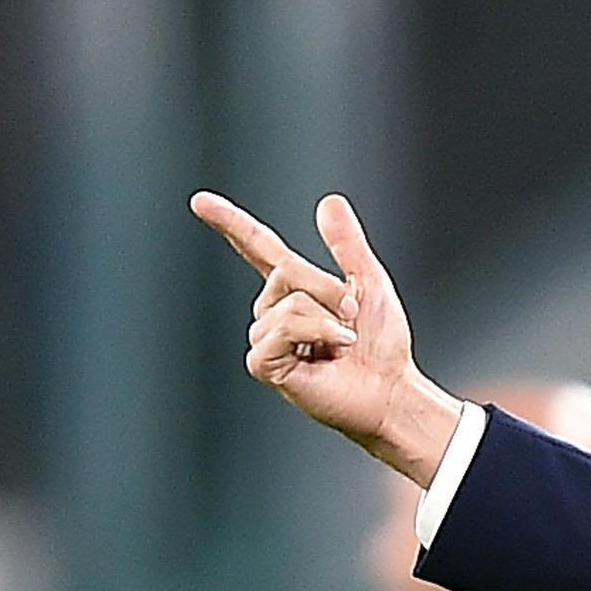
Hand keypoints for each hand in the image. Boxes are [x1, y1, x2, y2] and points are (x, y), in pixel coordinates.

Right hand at [194, 190, 461, 483]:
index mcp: (295, 289)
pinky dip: (317, 334)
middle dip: (329, 289)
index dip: (230, 224)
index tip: (200, 201)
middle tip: (353, 316)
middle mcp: (273, 312)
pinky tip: (332, 354)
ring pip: (289, 302)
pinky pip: (282, 328)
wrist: (390, 389)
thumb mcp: (368, 281)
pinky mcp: (264, 364)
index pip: (256, 249)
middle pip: (286, 272)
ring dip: (328, 318)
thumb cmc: (382, 345)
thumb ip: (347, 244)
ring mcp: (266, 338)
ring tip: (343, 342)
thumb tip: (330, 201)